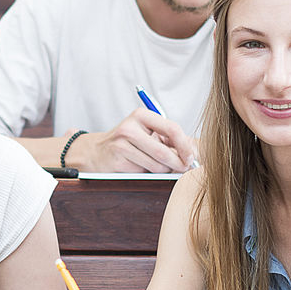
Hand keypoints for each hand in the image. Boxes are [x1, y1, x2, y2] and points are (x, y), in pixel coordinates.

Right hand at [65, 109, 196, 172]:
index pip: (171, 129)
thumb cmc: (127, 141)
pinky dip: (147, 174)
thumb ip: (169, 138)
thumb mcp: (147, 132)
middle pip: (164, 152)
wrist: (96, 152)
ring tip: (156, 165)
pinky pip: (143, 173)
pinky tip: (140, 167)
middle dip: (178, 164)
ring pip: (156, 166)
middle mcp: (129, 128)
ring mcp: (121, 145)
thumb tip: (194, 151)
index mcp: (141, 115)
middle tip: (184, 168)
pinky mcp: (117, 162)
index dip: (185, 146)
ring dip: (162, 170)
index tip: (191, 157)